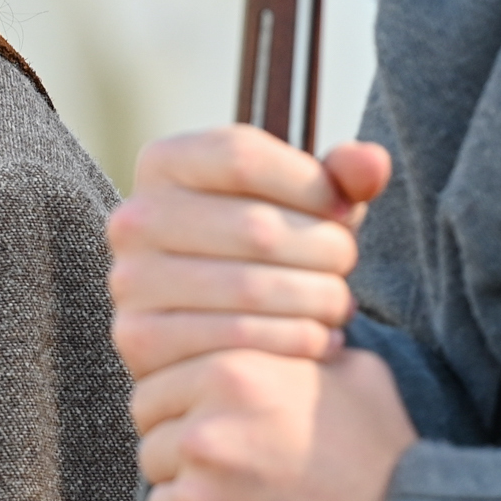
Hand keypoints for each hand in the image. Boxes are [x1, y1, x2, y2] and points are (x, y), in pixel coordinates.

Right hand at [108, 126, 390, 377]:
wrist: (214, 324)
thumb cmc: (268, 249)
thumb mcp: (303, 204)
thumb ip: (339, 178)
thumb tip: (370, 160)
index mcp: (164, 164)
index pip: (242, 158)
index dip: (311, 185)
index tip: (343, 212)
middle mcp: (133, 217)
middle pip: (256, 227)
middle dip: (326, 252)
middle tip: (344, 269)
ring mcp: (130, 279)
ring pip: (253, 288)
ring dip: (318, 301)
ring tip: (335, 305)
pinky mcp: (139, 337)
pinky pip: (239, 339)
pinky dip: (297, 342)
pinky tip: (319, 339)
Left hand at [133, 346, 414, 500]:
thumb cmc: (389, 466)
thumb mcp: (356, 378)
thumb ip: (292, 347)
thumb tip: (271, 322)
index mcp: (230, 376)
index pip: (153, 393)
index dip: (185, 418)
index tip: (228, 442)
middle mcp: (204, 434)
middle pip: (152, 446)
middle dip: (186, 463)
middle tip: (245, 487)